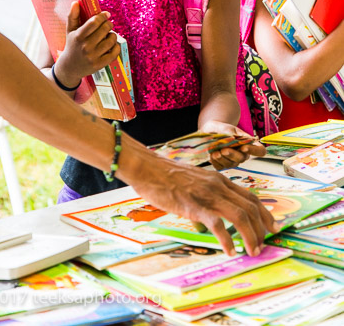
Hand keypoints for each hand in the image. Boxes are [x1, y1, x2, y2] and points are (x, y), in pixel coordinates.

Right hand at [53, 2, 120, 87]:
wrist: (69, 67)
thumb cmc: (72, 45)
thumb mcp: (70, 31)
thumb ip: (72, 16)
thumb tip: (76, 3)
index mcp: (78, 36)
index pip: (94, 22)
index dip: (102, 16)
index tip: (106, 14)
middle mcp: (86, 47)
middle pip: (104, 29)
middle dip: (108, 24)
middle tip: (108, 24)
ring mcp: (93, 56)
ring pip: (111, 40)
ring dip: (112, 35)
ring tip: (108, 35)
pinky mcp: (100, 65)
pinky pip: (114, 53)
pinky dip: (116, 47)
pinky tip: (112, 45)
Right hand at [127, 148, 277, 257]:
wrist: (148, 168)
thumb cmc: (167, 176)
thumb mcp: (195, 182)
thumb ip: (207, 195)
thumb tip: (211, 219)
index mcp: (219, 180)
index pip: (250, 197)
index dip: (264, 214)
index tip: (272, 227)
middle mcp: (218, 186)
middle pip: (250, 208)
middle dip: (261, 229)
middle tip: (263, 246)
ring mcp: (208, 195)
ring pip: (240, 216)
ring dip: (251, 236)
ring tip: (252, 251)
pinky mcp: (195, 206)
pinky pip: (218, 225)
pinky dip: (227, 240)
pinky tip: (230, 250)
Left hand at [199, 120, 265, 170]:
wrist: (209, 132)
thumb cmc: (220, 128)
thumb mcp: (225, 126)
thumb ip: (229, 131)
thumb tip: (232, 138)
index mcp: (248, 143)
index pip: (260, 150)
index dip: (254, 151)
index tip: (244, 147)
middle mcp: (242, 154)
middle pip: (242, 159)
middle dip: (233, 154)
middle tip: (224, 149)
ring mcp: (232, 161)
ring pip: (231, 164)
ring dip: (222, 158)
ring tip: (214, 151)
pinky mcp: (222, 165)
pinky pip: (220, 167)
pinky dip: (215, 161)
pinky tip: (211, 154)